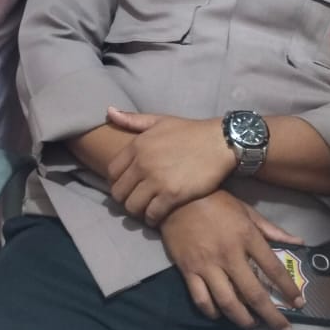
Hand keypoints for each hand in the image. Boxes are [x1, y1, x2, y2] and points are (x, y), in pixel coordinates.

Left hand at [105, 108, 236, 224]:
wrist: (220, 142)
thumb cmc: (190, 131)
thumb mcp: (160, 120)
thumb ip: (132, 119)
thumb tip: (109, 111)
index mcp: (137, 146)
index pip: (112, 172)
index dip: (116, 182)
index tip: (126, 186)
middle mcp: (143, 164)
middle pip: (119, 192)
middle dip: (124, 199)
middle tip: (135, 200)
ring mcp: (157, 180)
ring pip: (132, 206)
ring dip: (137, 211)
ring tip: (145, 209)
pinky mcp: (172, 195)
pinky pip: (152, 214)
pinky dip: (151, 219)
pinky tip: (156, 217)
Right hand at [158, 192, 304, 329]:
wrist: (176, 199)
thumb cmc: (215, 201)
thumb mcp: (246, 210)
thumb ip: (271, 229)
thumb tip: (299, 242)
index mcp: (247, 236)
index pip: (273, 268)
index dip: (288, 289)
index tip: (298, 303)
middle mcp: (229, 255)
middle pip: (254, 293)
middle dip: (271, 316)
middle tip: (282, 328)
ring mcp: (207, 265)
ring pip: (228, 302)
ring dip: (243, 319)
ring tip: (252, 324)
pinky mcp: (188, 270)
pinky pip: (201, 299)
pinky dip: (212, 312)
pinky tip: (220, 314)